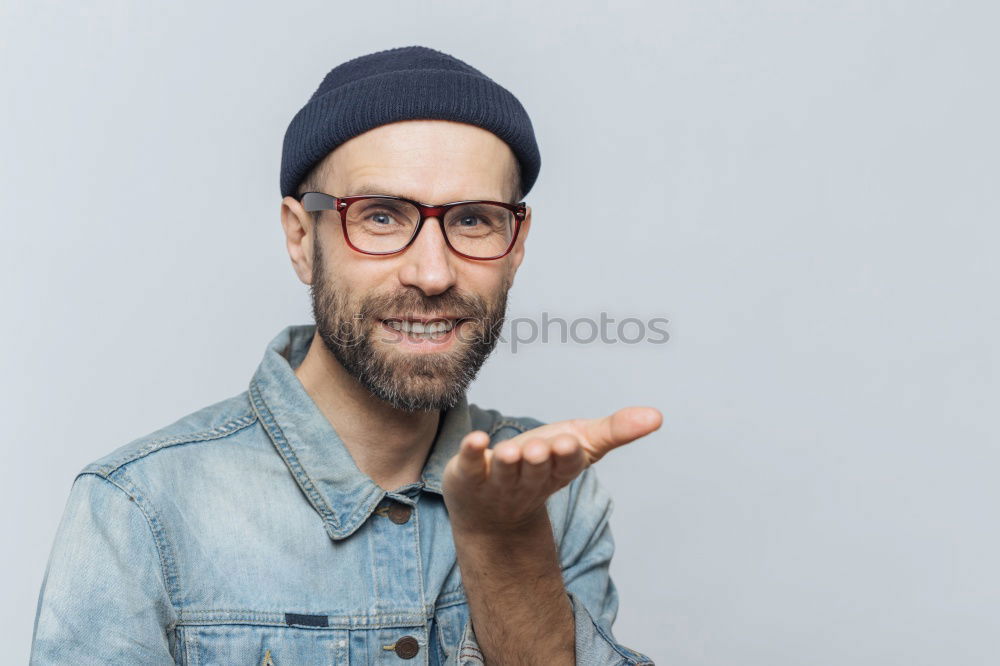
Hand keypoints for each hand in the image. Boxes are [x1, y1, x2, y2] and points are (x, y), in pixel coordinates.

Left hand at [441, 407, 662, 533]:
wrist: (492, 513)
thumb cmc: (541, 467)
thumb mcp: (580, 445)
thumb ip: (615, 430)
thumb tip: (658, 416)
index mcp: (557, 471)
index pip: (565, 465)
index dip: (566, 456)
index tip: (570, 444)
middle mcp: (527, 479)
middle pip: (535, 470)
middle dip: (538, 460)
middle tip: (541, 449)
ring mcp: (496, 480)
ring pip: (503, 471)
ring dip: (507, 461)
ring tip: (510, 452)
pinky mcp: (467, 475)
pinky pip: (468, 465)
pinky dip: (470, 453)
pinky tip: (474, 440)